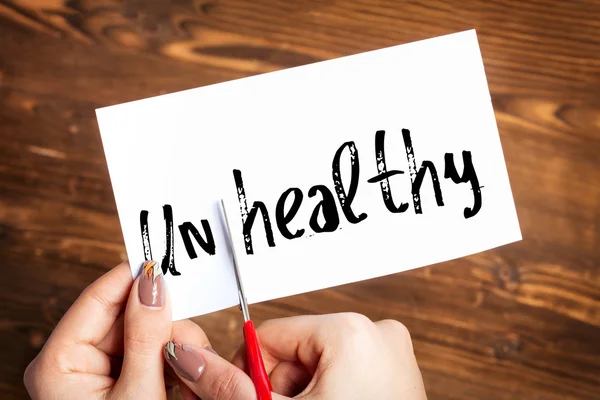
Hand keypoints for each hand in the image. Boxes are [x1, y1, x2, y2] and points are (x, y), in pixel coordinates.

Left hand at [24, 261, 179, 399]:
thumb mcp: (137, 393)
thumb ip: (146, 337)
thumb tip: (153, 284)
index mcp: (58, 364)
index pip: (96, 299)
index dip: (132, 277)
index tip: (165, 262)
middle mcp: (71, 362)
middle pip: (124, 314)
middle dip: (161, 322)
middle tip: (189, 337)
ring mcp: (94, 371)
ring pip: (141, 331)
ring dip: (170, 343)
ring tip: (187, 367)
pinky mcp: (115, 380)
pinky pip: (146, 351)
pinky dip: (168, 358)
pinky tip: (179, 376)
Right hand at [165, 312, 426, 399]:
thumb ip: (228, 386)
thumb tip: (187, 359)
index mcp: (350, 331)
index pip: (268, 336)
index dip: (252, 375)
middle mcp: (376, 333)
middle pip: (294, 352)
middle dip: (282, 391)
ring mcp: (391, 353)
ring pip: (318, 365)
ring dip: (304, 397)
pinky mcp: (397, 373)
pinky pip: (346, 373)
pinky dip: (330, 396)